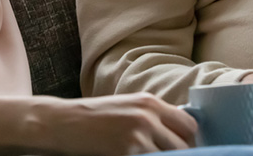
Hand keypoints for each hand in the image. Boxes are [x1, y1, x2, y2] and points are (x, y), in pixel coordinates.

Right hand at [30, 92, 196, 153]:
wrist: (63, 122)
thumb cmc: (95, 117)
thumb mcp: (128, 107)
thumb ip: (153, 117)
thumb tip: (178, 134)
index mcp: (150, 102)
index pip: (189, 125)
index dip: (189, 140)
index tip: (184, 149)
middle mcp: (147, 116)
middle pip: (183, 145)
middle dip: (180, 155)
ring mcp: (137, 135)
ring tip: (146, 155)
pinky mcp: (126, 152)